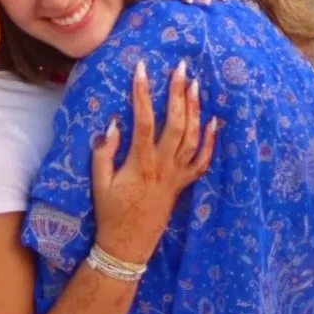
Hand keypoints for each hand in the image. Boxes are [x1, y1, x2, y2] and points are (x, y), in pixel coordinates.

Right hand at [92, 60, 216, 266]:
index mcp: (141, 164)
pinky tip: (214, 121)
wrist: (128, 246)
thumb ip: (104, 153)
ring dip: (195, 109)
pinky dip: (210, 141)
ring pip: (191, 138)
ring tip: (195, 84)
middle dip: (178, 93)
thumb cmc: (111, 213)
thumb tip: (113, 124)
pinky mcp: (183, 185)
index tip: (142, 69)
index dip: (143, 93)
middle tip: (181, 67)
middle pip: (175, 124)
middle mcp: (163, 167)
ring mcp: (177, 176)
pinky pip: (202, 161)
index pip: (144, 121)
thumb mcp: (99, 184)